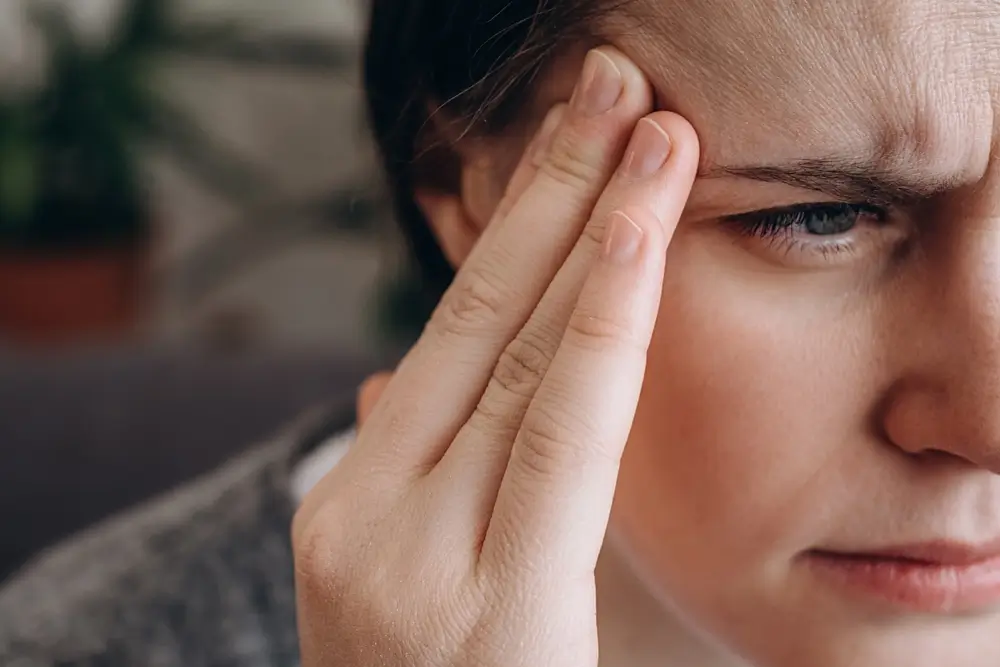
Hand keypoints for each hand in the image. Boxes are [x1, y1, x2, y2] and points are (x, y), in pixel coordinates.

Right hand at [293, 46, 698, 666]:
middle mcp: (366, 514)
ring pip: (523, 360)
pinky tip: (635, 235)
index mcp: (352, 503)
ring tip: (646, 127)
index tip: (582, 140)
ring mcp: (407, 559)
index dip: (522, 230)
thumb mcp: (412, 581)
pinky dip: (601, 326)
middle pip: (482, 321)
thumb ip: (417, 472)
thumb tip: (404, 368)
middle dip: (553, 191)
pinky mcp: (477, 609)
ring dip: (591, 230)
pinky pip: (560, 438)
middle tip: (610, 79)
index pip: (455, 338)